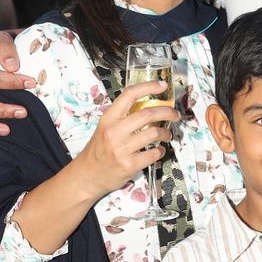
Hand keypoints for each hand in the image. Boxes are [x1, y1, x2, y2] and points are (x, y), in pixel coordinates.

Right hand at [71, 81, 178, 199]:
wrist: (87, 176)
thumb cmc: (98, 149)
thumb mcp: (105, 127)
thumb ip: (123, 117)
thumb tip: (150, 105)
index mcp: (108, 118)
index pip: (129, 95)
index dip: (148, 87)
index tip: (162, 85)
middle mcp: (114, 131)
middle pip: (148, 114)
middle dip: (167, 112)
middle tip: (175, 114)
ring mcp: (121, 149)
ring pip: (154, 133)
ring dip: (165, 133)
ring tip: (167, 135)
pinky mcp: (129, 165)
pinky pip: (153, 154)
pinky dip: (160, 151)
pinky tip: (158, 151)